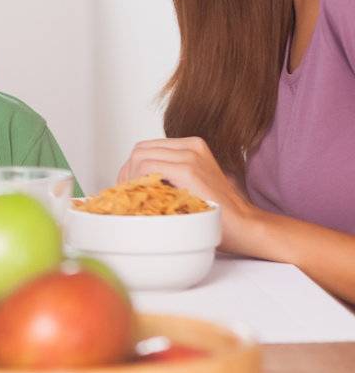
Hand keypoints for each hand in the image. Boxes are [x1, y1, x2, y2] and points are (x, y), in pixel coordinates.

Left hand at [117, 137, 260, 252]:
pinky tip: (146, 198)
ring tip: (138, 199)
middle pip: (140, 150)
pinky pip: (148, 167)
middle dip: (127, 173)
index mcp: (192, 146)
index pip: (146, 148)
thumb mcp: (189, 185)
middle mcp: (191, 146)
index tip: (129, 187)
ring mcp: (191, 156)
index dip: (131, 168)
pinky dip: (139, 182)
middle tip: (129, 195)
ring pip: (140, 157)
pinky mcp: (189, 170)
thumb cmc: (216, 212)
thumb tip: (132, 180)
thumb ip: (168, 174)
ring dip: (131, 179)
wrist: (244, 226)